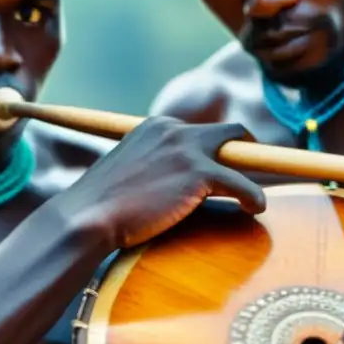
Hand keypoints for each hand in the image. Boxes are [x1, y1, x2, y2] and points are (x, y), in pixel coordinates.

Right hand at [54, 117, 265, 247]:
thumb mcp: (127, 173)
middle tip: (248, 170)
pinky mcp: (198, 173)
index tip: (219, 167)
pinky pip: (242, 183)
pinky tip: (255, 209)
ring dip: (252, 172)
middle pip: (224, 132)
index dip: (211, 151)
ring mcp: (187, 149)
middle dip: (242, 148)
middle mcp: (173, 129)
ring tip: (254, 196)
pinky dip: (253, 196)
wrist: (89, 217)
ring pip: (238, 151)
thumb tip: (168, 187)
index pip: (196, 132)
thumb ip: (151, 168)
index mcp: (155, 127)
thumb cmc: (102, 205)